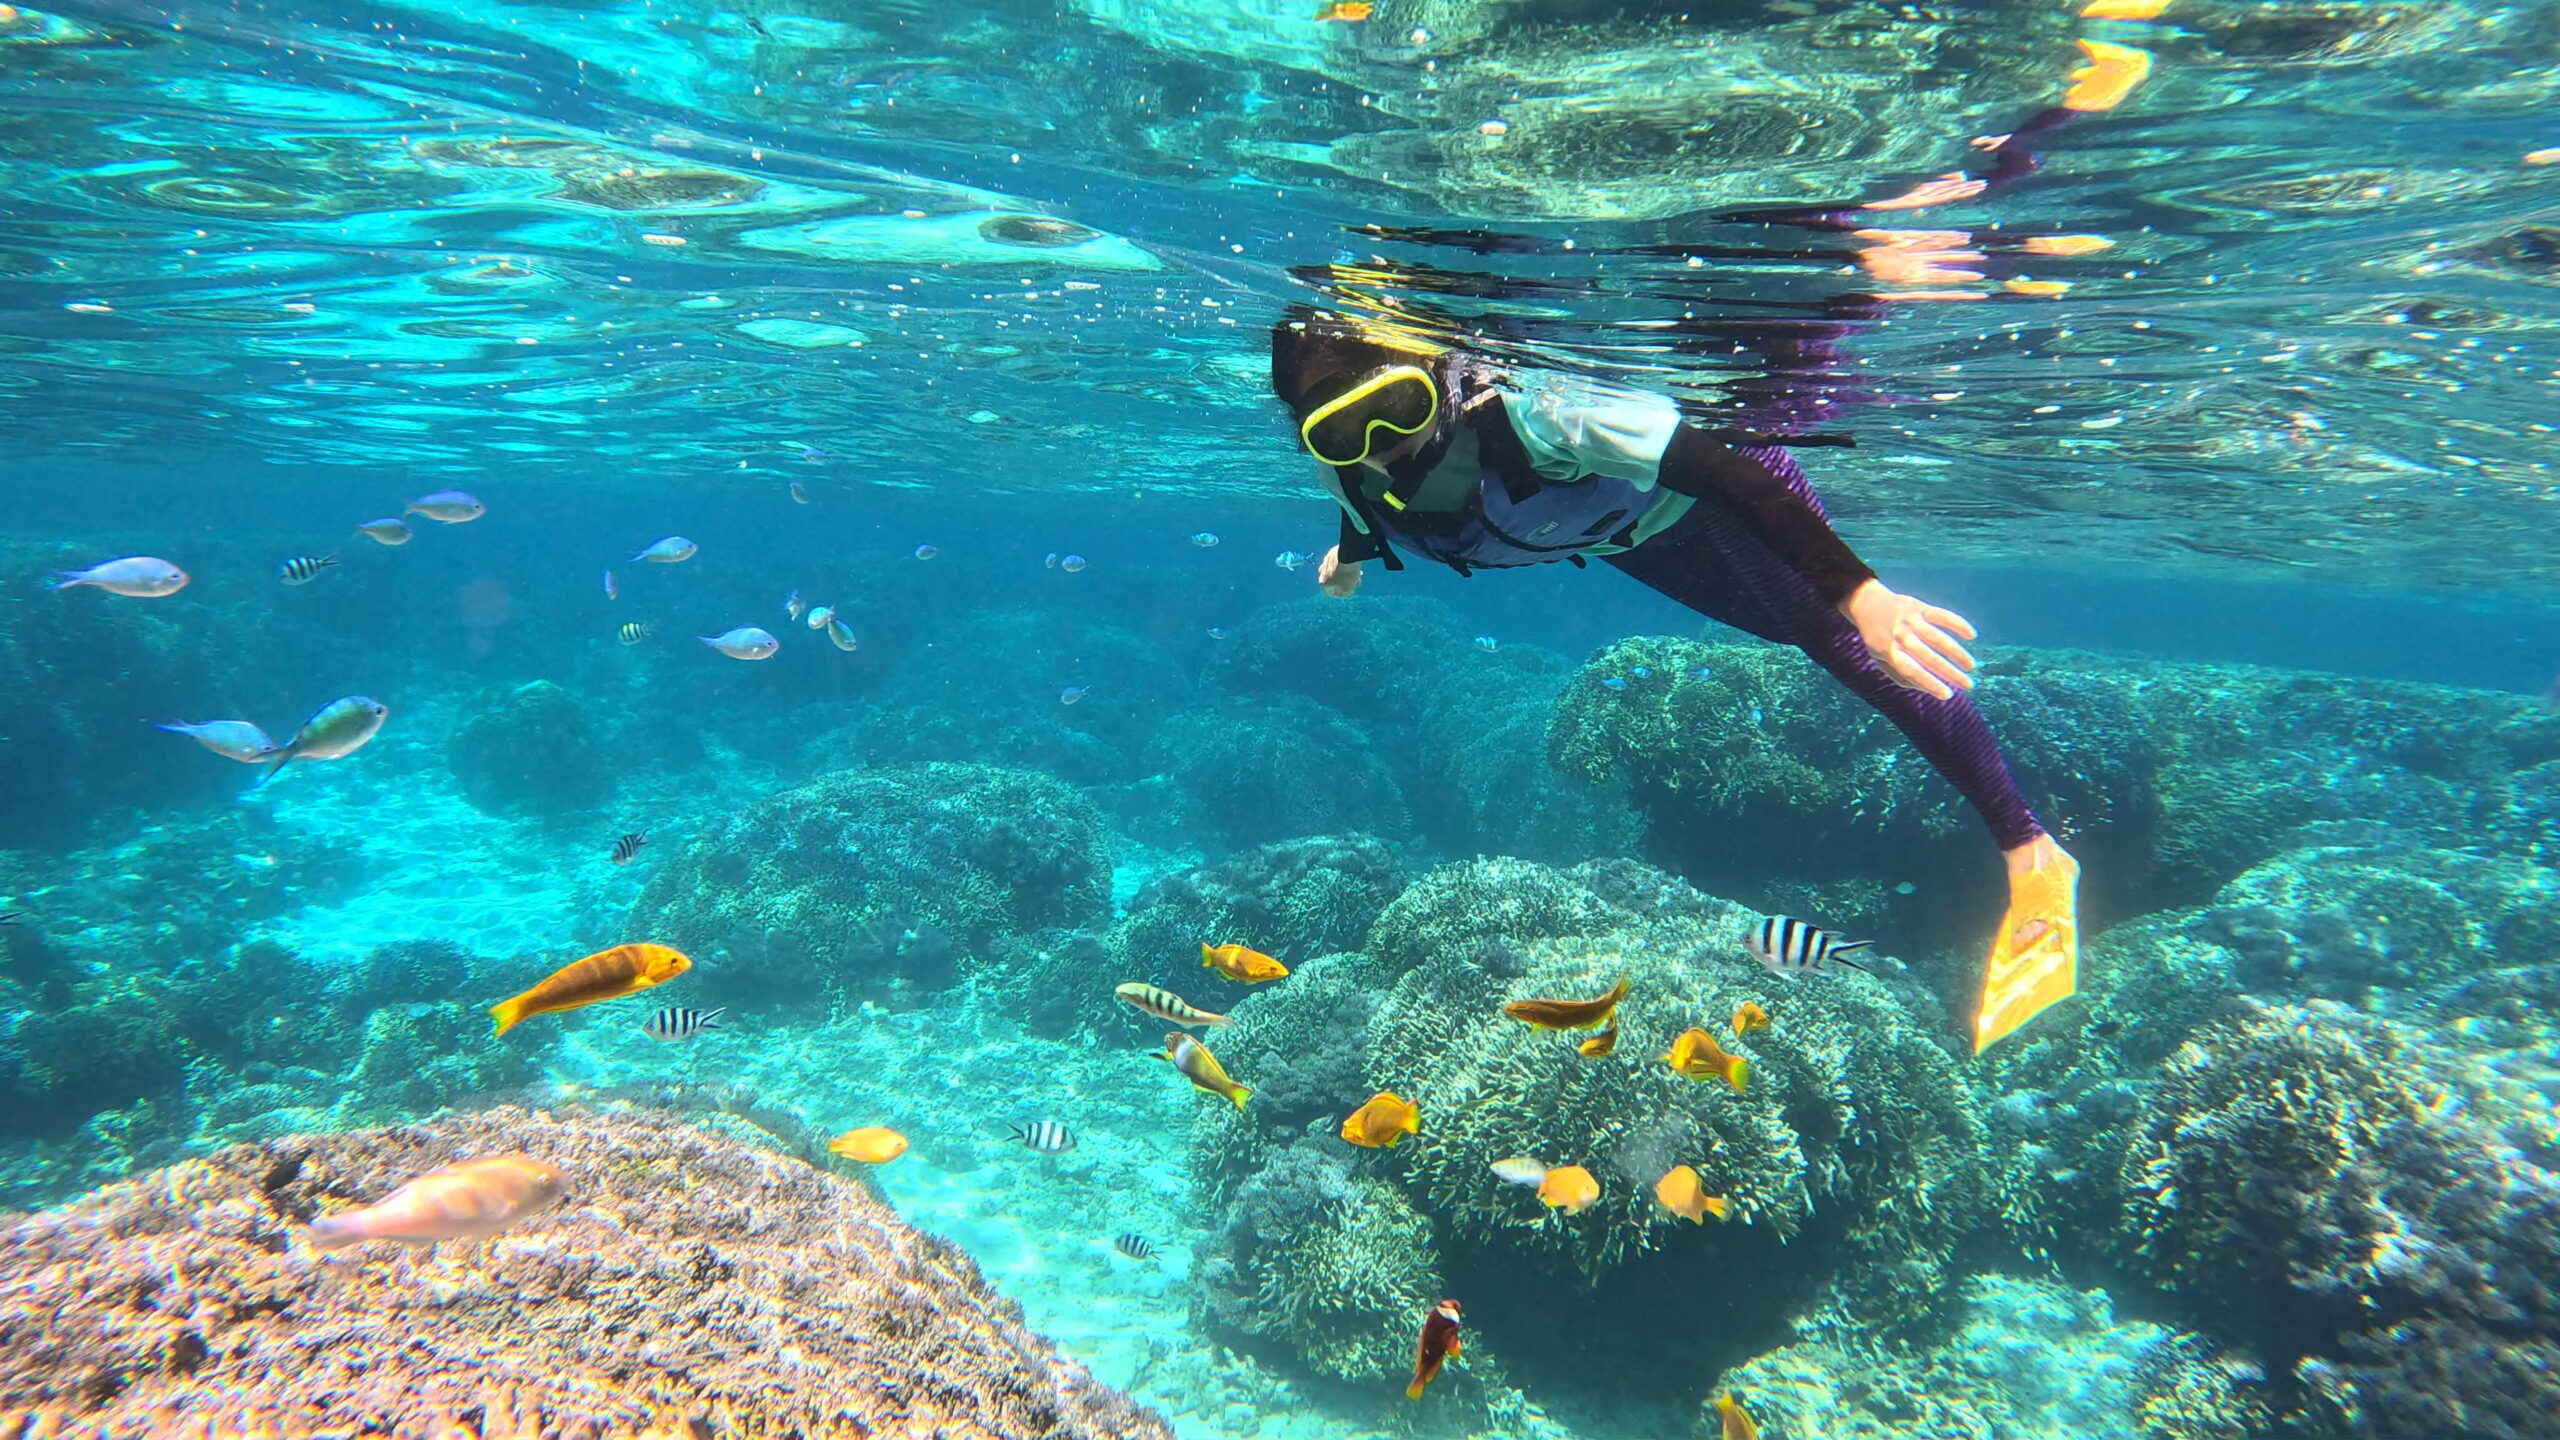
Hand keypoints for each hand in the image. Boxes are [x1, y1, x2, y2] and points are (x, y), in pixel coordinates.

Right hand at [1317, 546, 1362, 597]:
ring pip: (1337, 571)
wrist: (1348, 554)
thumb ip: (1346, 593)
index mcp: (1323, 583)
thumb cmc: (1347, 574)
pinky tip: (1354, 565)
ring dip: (1346, 574)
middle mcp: (1322, 573)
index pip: (1331, 592)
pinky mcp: (1332, 554)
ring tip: (1358, 572)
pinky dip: (1345, 565)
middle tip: (1356, 581)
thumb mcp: (1348, 588)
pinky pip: (1338, 562)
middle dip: (1345, 582)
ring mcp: (1326, 562)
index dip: (1342, 594)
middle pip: (1334, 581)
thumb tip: (1347, 592)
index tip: (1350, 591)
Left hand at [1841, 579, 1976, 698]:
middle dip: (1950, 672)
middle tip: (1968, 685)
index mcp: (1888, 651)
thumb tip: (1927, 688)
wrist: (1868, 604)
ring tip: (1971, 666)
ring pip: (1938, 638)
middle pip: (1929, 657)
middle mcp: (1900, 635)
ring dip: (1957, 653)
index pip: (1912, 671)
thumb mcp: (1880, 659)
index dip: (1930, 684)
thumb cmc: (1878, 639)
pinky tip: (1972, 635)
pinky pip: (1942, 615)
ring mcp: (1910, 620)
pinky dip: (1958, 624)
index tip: (1948, 695)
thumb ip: (1900, 675)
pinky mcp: (1920, 607)